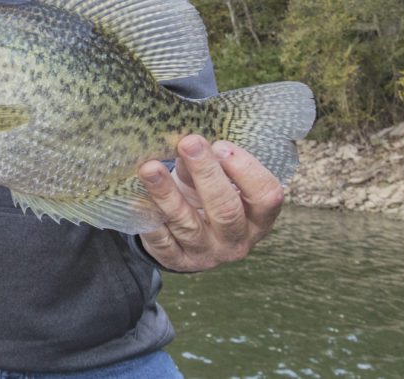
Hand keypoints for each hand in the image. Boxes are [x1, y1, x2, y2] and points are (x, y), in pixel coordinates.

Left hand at [137, 135, 283, 272]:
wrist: (185, 233)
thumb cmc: (206, 196)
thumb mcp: (213, 179)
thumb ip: (206, 162)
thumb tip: (188, 144)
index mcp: (257, 218)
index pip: (266, 196)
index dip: (246, 169)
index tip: (221, 145)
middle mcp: (236, 240)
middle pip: (226, 209)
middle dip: (206, 173)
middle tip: (188, 143)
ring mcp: (206, 254)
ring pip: (187, 224)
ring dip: (167, 194)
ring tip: (150, 168)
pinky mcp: (177, 261)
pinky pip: (161, 241)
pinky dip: (150, 219)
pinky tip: (138, 199)